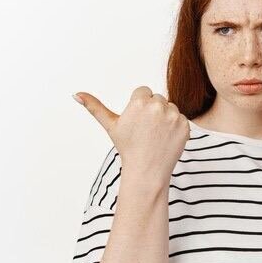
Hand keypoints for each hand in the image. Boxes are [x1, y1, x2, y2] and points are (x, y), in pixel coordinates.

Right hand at [74, 86, 189, 183]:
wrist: (147, 171)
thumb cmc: (127, 147)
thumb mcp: (110, 125)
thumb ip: (94, 107)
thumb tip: (76, 94)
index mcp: (139, 102)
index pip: (143, 92)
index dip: (139, 107)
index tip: (137, 122)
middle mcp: (157, 106)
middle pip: (157, 98)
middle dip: (153, 111)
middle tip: (146, 131)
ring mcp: (173, 116)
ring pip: (170, 108)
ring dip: (165, 118)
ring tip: (155, 135)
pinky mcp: (185, 126)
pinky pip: (181, 119)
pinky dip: (176, 128)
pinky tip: (166, 139)